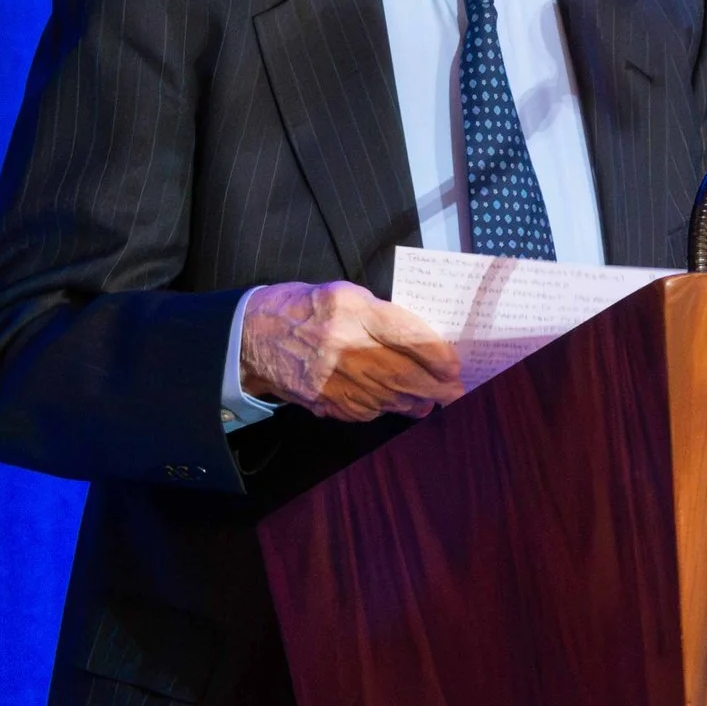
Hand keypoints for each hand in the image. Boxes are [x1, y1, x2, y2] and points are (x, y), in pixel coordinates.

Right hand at [238, 281, 461, 421]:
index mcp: (350, 309)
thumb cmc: (301, 308)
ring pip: (387, 397)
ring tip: (433, 401)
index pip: (406, 334)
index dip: (436, 354)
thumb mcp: (343, 294)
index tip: (454, 365)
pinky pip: (364, 410)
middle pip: (402, 373)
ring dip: (415, 402)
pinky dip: (385, 409)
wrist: (249, 337)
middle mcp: (343, 345)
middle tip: (457, 392)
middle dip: (435, 386)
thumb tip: (420, 344)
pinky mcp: (322, 401)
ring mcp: (332, 377)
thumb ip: (380, 316)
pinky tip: (397, 406)